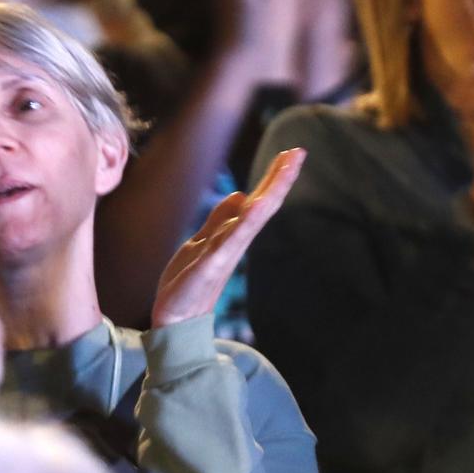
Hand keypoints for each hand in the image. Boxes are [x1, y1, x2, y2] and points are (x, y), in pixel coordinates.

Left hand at [152, 147, 303, 328]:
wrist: (175, 320)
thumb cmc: (187, 283)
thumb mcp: (201, 243)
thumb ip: (219, 221)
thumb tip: (240, 195)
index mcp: (233, 235)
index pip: (259, 201)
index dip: (274, 178)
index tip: (291, 153)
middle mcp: (235, 242)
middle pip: (263, 205)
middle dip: (280, 178)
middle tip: (298, 153)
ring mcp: (225, 253)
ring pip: (253, 218)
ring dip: (269, 193)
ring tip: (285, 169)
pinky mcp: (210, 265)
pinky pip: (230, 240)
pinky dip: (243, 223)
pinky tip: (253, 205)